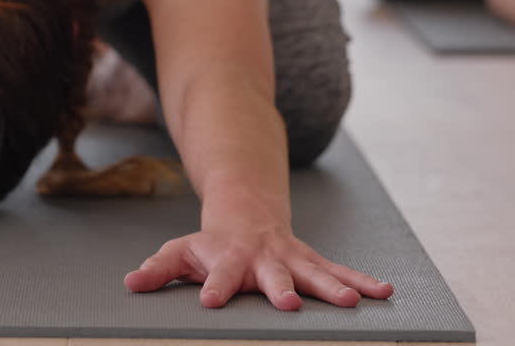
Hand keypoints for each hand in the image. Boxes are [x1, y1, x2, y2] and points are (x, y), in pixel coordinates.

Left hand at [125, 225, 393, 310]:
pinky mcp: (313, 261)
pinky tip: (385, 292)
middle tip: (287, 303)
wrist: (246, 211)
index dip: (215, 287)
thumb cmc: (210, 243)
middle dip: (281, 288)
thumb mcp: (180, 252)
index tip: (211, 302)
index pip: (218, 275)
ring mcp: (292, 258)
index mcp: (228, 258)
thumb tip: (130, 284)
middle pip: (273, 274)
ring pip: (315, 272)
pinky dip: (362, 281)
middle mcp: (263, 258)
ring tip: (351, 302)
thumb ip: (159, 269)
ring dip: (333, 287)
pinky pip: (340, 271)